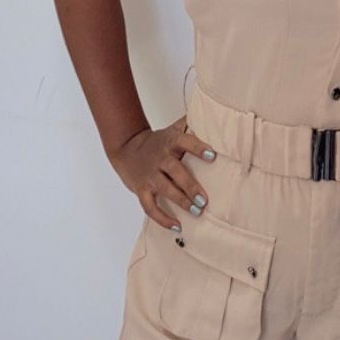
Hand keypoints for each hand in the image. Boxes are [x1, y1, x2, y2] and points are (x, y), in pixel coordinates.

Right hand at [109, 115, 216, 229]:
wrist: (126, 148)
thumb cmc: (157, 142)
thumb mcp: (172, 130)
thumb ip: (190, 124)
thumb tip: (214, 112)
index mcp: (170, 143)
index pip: (185, 142)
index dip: (198, 148)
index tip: (212, 155)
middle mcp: (160, 159)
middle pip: (176, 171)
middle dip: (190, 186)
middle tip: (204, 199)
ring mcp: (150, 176)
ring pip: (165, 190)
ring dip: (181, 201)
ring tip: (196, 212)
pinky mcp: (141, 190)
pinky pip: (150, 207)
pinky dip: (162, 219)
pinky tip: (177, 226)